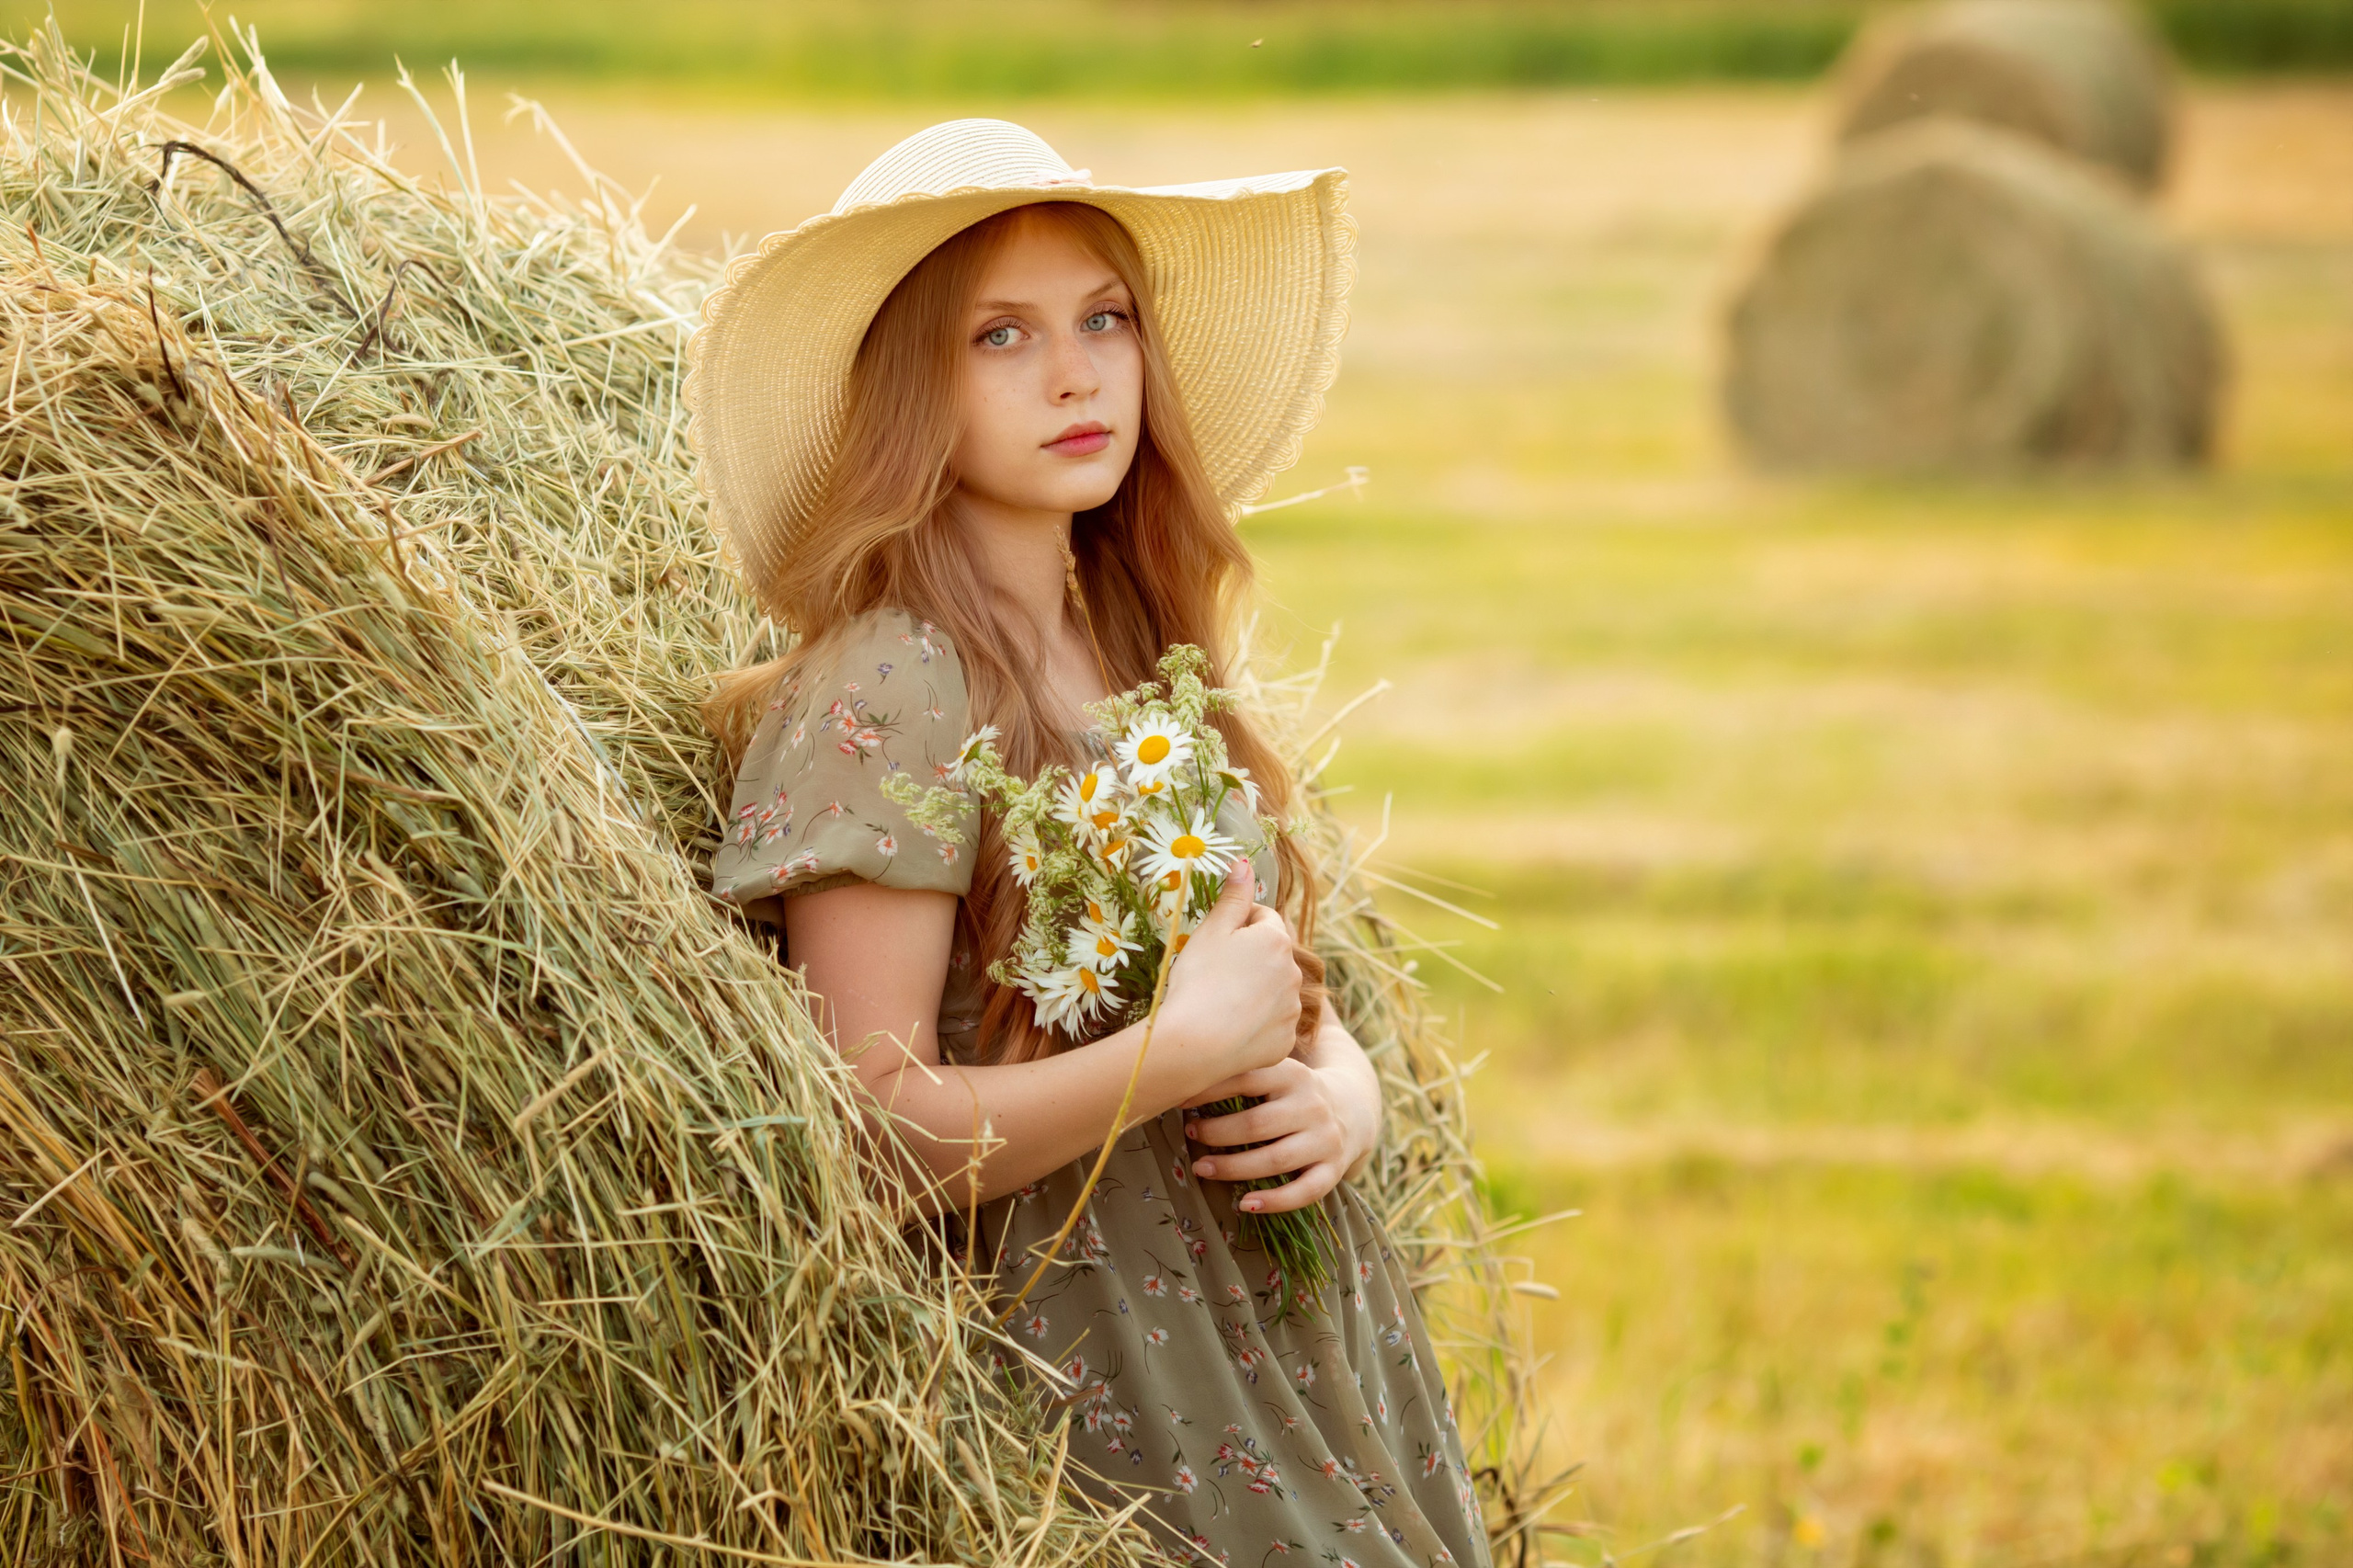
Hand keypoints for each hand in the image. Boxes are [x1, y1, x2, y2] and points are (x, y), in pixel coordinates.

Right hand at [1160, 860, 1300, 1086]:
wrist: (1195, 1042)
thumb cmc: (1199, 980)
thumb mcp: (1211, 930)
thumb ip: (1233, 896)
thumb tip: (1245, 862)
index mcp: (1277, 939)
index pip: (1263, 919)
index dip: (1237, 928)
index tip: (1216, 944)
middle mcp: (1294, 972)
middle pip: (1272, 956)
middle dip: (1250, 960)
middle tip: (1215, 974)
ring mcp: (1292, 1009)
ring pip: (1274, 991)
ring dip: (1255, 991)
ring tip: (1221, 1003)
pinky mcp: (1285, 1040)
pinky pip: (1271, 1025)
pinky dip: (1255, 1024)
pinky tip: (1229, 1028)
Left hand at [1181, 1056, 1371, 1214]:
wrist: (1353, 1109)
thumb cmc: (1295, 1093)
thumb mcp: (1279, 1073)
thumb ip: (1245, 1074)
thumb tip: (1186, 1082)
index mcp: (1294, 1075)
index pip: (1248, 1079)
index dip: (1211, 1090)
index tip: (1181, 1101)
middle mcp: (1312, 1106)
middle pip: (1257, 1125)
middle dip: (1217, 1133)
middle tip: (1190, 1134)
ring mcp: (1325, 1140)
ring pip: (1275, 1160)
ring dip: (1233, 1168)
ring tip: (1201, 1168)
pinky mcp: (1334, 1169)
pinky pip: (1304, 1192)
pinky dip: (1274, 1201)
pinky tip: (1244, 1205)